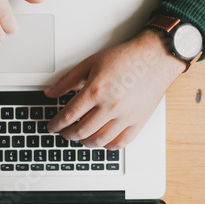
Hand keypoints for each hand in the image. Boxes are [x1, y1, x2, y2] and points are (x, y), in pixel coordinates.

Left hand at [45, 29, 185, 149]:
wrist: (154, 58)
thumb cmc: (124, 58)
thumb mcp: (89, 64)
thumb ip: (67, 81)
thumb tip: (50, 93)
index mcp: (96, 91)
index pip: (69, 116)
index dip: (56, 124)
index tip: (51, 126)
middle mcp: (111, 106)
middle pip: (81, 131)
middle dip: (67, 134)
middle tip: (63, 132)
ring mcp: (126, 116)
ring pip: (99, 141)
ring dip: (84, 142)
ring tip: (79, 136)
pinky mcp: (139, 122)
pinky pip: (120, 143)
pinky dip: (106, 146)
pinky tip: (100, 140)